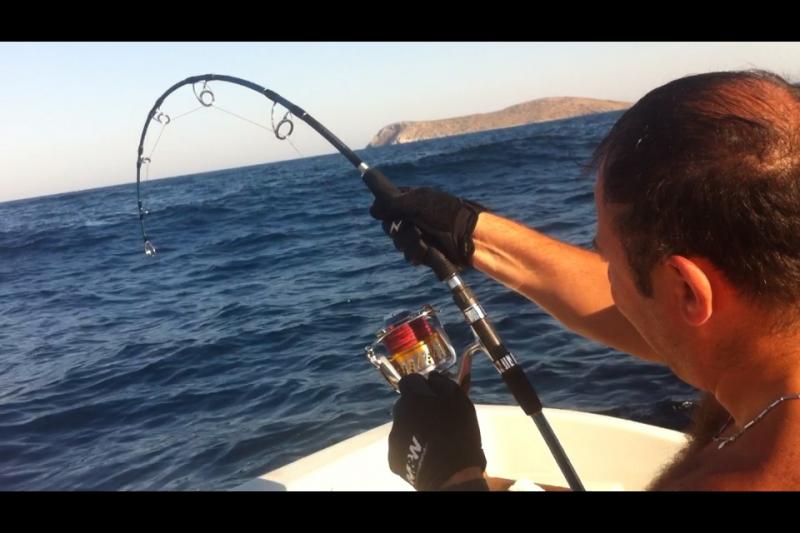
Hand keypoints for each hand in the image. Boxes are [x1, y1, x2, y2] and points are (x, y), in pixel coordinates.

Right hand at [370, 187, 487, 269]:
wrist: (468, 237)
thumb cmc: (445, 215)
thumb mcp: (417, 203)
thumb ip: (392, 203)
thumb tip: (372, 209)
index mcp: (411, 200)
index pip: (386, 203)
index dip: (385, 210)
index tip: (388, 215)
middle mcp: (412, 217)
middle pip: (389, 227)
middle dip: (400, 231)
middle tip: (414, 229)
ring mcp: (418, 235)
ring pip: (399, 244)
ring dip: (411, 244)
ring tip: (425, 242)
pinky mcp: (425, 252)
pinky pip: (410, 256)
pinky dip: (419, 255)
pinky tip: (428, 251)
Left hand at [388, 372, 486, 490]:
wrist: (451, 473)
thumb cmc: (458, 431)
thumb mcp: (460, 400)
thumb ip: (444, 383)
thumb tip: (433, 377)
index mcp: (412, 397)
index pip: (410, 380)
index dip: (422, 386)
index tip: (435, 395)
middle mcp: (397, 413)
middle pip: (406, 404)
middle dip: (419, 408)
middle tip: (437, 419)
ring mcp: (393, 437)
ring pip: (404, 425)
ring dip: (415, 428)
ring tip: (434, 440)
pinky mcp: (393, 457)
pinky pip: (402, 446)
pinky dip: (412, 447)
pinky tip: (426, 453)